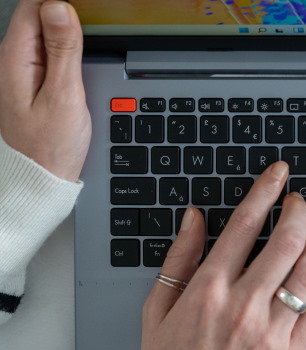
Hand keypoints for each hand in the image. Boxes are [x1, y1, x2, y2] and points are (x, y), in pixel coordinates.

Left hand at [0, 0, 90, 181]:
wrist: (40, 178)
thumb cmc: (49, 146)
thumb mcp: (64, 96)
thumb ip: (64, 51)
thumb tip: (59, 7)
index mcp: (15, 57)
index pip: (36, 5)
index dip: (64, 6)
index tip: (90, 17)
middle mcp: (12, 59)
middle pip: (40, 16)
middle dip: (68, 18)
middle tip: (94, 34)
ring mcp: (22, 70)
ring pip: (46, 33)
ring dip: (69, 35)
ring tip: (89, 49)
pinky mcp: (33, 80)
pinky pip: (49, 52)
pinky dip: (67, 51)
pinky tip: (80, 63)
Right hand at [138, 162, 305, 349]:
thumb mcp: (157, 310)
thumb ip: (178, 259)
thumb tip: (194, 218)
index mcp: (208, 291)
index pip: (244, 225)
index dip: (265, 192)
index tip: (278, 176)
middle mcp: (244, 307)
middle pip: (286, 242)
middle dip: (299, 211)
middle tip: (299, 202)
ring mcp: (273, 332)